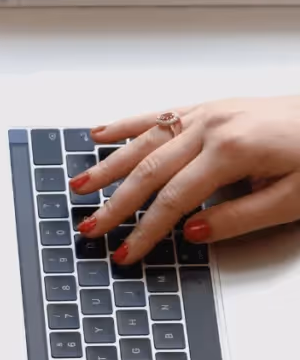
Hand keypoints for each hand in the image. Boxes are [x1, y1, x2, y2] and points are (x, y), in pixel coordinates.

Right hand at [73, 96, 299, 263]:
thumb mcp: (294, 200)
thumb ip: (239, 219)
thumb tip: (190, 233)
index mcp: (232, 150)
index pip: (174, 199)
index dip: (145, 230)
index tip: (126, 252)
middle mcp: (212, 127)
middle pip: (148, 171)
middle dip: (115, 203)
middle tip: (91, 227)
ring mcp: (208, 113)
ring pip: (145, 142)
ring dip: (108, 165)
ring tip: (80, 186)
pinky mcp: (210, 107)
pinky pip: (158, 115)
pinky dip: (125, 124)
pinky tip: (99, 133)